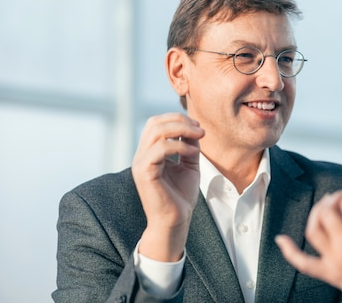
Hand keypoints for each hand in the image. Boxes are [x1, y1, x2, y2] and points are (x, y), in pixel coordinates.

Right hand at [131, 113, 204, 261]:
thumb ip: (189, 146)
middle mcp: (142, 155)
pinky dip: (179, 146)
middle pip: (155, 123)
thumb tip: (194, 128)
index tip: (198, 127)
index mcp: (150, 152)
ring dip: (181, 129)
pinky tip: (192, 153)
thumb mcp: (189, 165)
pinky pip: (159, 149)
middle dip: (180, 120)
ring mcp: (141, 163)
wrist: (175, 221)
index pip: (157, 123)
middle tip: (200, 130)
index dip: (177, 119)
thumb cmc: (180, 196)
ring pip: (156, 131)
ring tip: (199, 137)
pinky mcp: (144, 172)